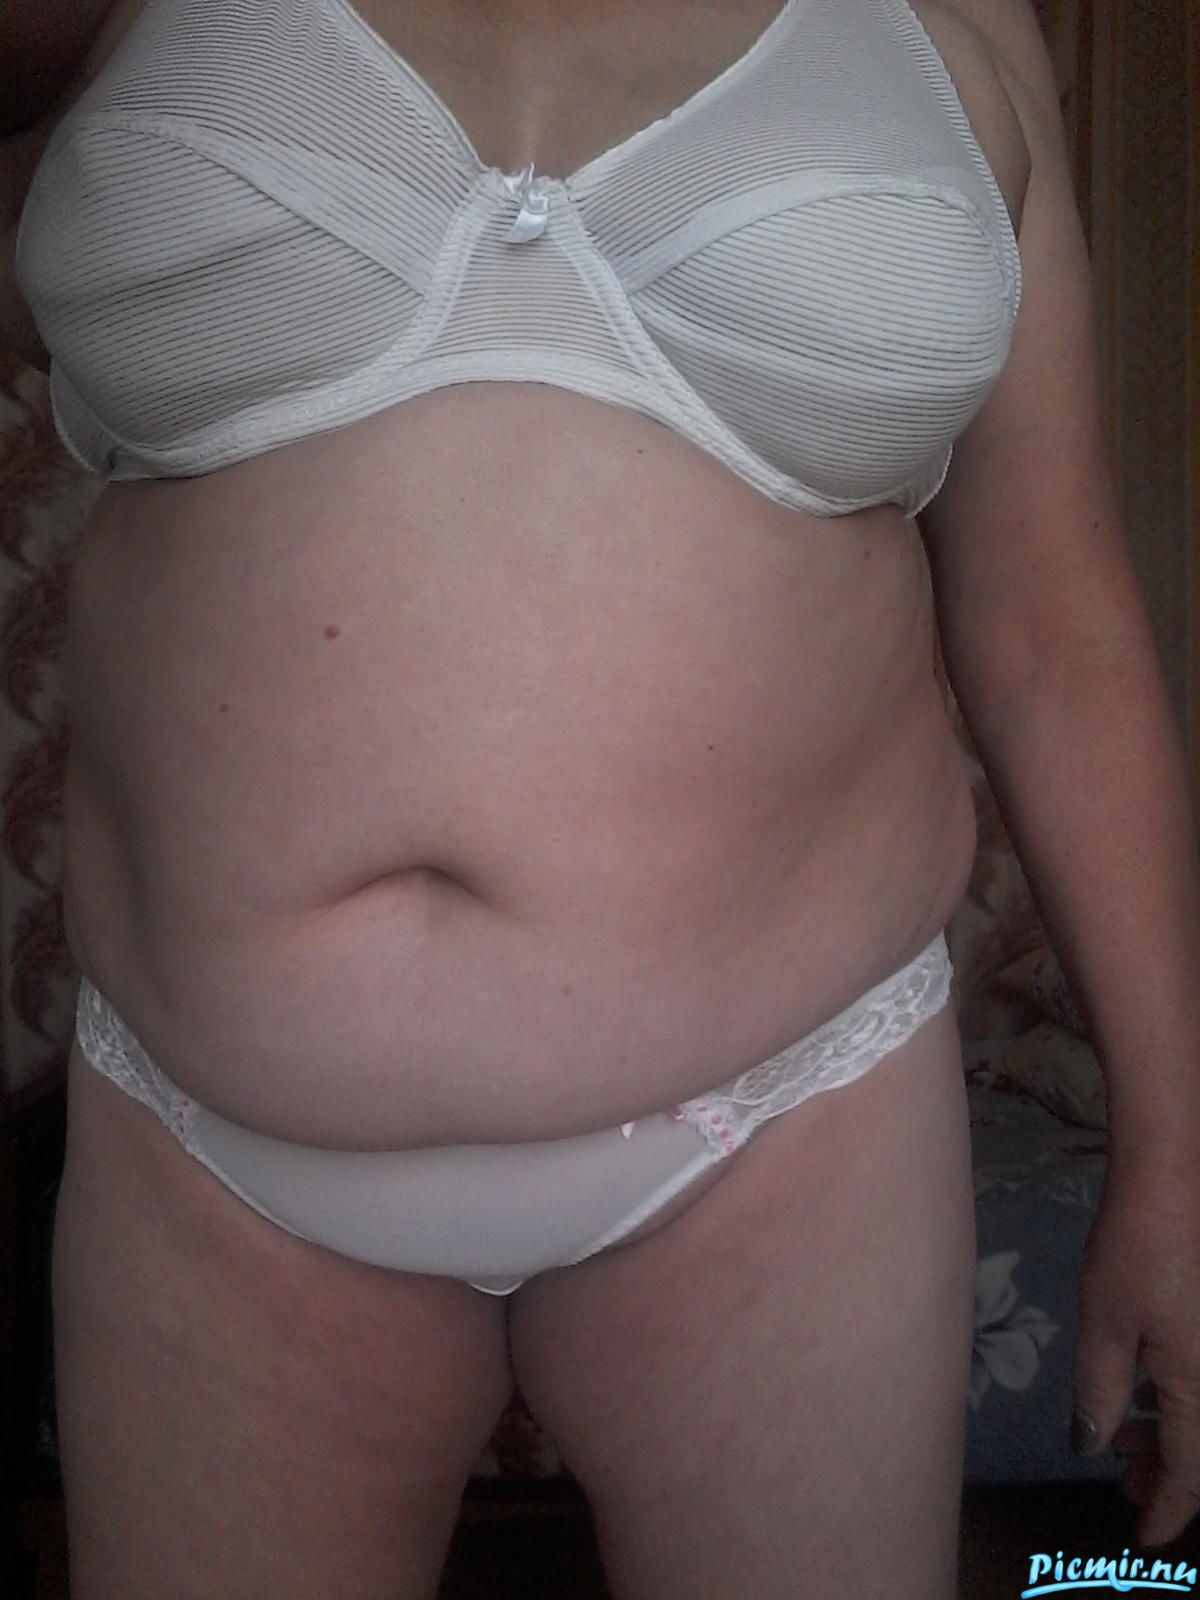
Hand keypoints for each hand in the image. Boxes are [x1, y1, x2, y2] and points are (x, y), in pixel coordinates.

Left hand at [1072, 1154, 1199, 1546]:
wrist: (1178, 1176)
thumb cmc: (1136, 1249)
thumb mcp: (1104, 1325)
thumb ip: (1099, 1394)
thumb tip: (1089, 1446)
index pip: (1193, 1475)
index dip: (1168, 1511)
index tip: (1141, 1537)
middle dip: (1168, 1475)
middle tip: (1123, 1482)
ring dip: (1172, 1436)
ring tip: (1124, 1438)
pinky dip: (1180, 1400)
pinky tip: (1145, 1390)